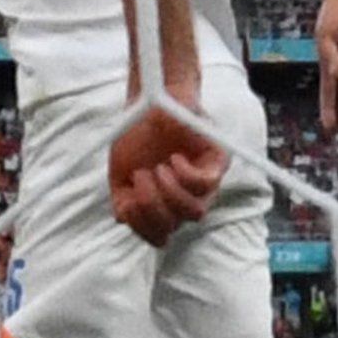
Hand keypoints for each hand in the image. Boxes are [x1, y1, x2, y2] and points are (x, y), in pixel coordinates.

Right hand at [106, 96, 223, 246]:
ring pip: (194, 212)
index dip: (142, 227)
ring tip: (156, 168)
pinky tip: (174, 158)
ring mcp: (203, 184)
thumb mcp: (120, 173)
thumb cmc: (136, 137)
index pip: (159, 236)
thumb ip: (123, 200)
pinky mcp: (217, 164)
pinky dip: (184, 175)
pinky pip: (205, 185)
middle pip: (174, 226)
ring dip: (169, 194)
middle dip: (151, 206)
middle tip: (139, 177)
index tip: (126, 204)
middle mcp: (185, 199)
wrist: (151, 102)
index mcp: (161, 206)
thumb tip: (124, 220)